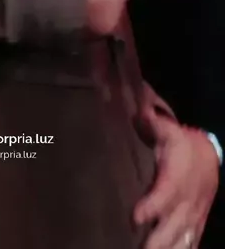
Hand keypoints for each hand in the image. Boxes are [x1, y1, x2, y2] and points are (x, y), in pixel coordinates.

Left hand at [134, 110, 218, 247]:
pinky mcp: (197, 221)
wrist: (210, 154)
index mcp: (176, 175)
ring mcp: (193, 213)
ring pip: (182, 237)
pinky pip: (191, 241)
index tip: (136, 217)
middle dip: (157, 240)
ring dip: (168, 248)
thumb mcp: (169, 130)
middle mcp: (186, 198)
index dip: (151, 206)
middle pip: (173, 223)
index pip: (165, 193)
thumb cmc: (182, 143)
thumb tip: (139, 112)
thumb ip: (152, 123)